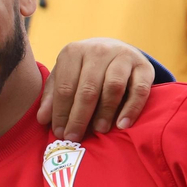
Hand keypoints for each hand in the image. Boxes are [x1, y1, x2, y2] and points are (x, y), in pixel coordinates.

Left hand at [36, 38, 153, 139]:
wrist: (115, 50)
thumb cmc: (84, 69)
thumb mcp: (65, 76)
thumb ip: (53, 96)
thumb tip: (42, 119)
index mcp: (73, 52)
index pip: (65, 87)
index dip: (60, 113)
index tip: (59, 133)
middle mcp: (98, 50)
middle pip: (87, 89)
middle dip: (79, 117)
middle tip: (75, 137)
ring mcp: (123, 56)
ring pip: (113, 87)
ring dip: (105, 112)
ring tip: (99, 131)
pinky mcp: (144, 66)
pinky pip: (139, 90)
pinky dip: (131, 109)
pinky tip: (122, 125)